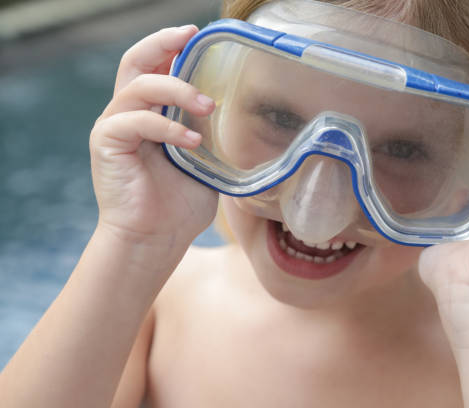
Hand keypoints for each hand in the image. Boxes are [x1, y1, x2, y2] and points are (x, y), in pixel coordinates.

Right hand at [90, 26, 218, 247]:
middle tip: (191, 38)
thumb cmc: (179, 204)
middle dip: (163, 43)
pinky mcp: (106, 143)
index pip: (154, 67)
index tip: (197, 34)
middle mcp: (128, 114)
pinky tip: (192, 142)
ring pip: (139, 86)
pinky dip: (167, 126)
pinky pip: (136, 120)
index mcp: (149, 114)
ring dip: (177, 89)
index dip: (171, 46)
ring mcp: (114, 127)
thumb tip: (231, 108)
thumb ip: (207, 131)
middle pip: (136, 61)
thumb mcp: (202, 160)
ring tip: (208, 107)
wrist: (156, 239)